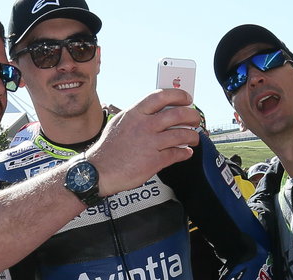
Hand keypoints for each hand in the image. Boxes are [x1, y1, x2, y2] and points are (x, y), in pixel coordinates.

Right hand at [86, 90, 200, 195]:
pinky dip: (185, 153)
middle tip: (195, 119)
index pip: (162, 96)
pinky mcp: (154, 161)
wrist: (98, 172)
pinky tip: (186, 152)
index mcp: (135, 113)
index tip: (187, 98)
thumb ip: (137, 116)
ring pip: (181, 135)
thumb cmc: (108, 150)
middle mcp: (144, 126)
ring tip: (194, 137)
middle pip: (178, 114)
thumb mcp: (120, 123)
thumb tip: (156, 112)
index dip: (179, 95)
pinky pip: (177, 154)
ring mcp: (150, 143)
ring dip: (192, 136)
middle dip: (192, 116)